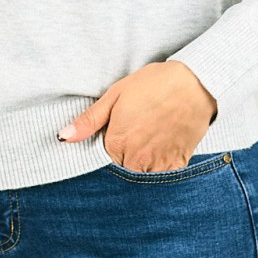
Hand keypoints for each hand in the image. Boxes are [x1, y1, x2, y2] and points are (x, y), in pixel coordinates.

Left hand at [56, 60, 217, 170]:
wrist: (194, 84)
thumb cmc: (153, 85)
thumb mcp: (115, 95)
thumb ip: (89, 121)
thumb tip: (63, 137)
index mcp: (116, 144)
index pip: (103, 155)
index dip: (110, 141)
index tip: (120, 126)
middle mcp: (136, 161)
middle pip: (122, 166)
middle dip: (126, 152)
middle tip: (138, 127)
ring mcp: (158, 165)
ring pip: (142, 172)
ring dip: (143, 159)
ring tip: (152, 132)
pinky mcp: (178, 164)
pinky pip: (163, 173)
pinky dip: (162, 162)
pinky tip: (165, 140)